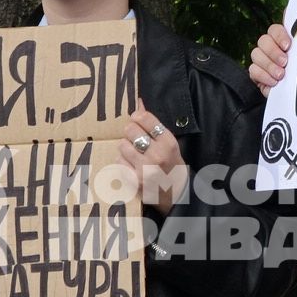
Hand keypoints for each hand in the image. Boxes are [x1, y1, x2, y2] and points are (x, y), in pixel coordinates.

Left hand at [119, 99, 188, 214]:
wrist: (177, 194)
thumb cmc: (171, 164)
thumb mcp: (168, 143)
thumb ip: (153, 124)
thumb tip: (138, 102)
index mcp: (168, 142)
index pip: (144, 118)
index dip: (137, 116)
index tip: (137, 119)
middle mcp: (157, 154)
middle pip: (130, 129)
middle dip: (131, 132)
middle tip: (136, 139)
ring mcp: (145, 169)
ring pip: (122, 145)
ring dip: (126, 148)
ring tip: (136, 155)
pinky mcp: (135, 181)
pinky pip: (119, 162)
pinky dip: (123, 163)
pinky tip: (133, 167)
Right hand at [248, 23, 290, 95]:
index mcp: (282, 39)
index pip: (275, 30)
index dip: (279, 36)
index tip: (287, 46)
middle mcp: (270, 46)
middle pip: (263, 40)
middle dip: (273, 52)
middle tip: (284, 62)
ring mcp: (261, 59)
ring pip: (256, 54)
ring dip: (268, 65)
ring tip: (281, 75)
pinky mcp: (256, 73)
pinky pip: (253, 70)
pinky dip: (263, 76)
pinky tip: (274, 82)